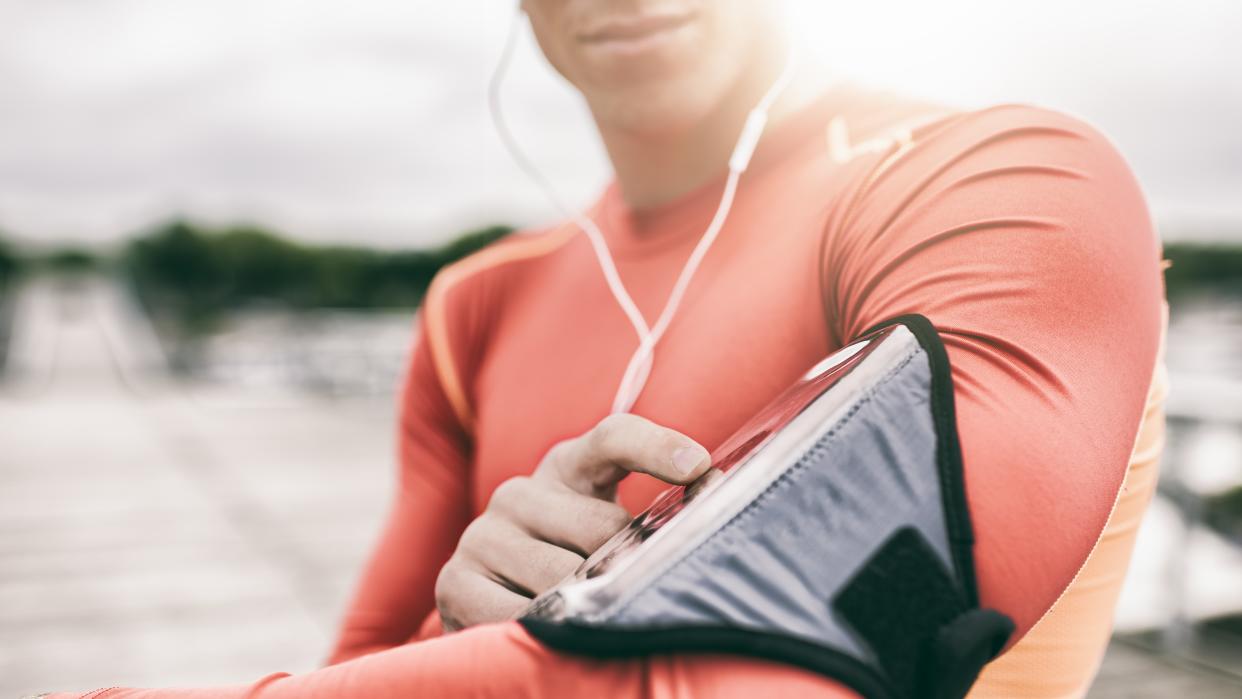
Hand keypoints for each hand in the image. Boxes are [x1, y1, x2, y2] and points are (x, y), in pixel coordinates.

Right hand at [435, 413, 711, 631]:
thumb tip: (709, 507)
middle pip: (601, 527)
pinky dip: (545, 632)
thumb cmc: (572, 565)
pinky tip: (550, 635)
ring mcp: (482, 536)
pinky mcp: (455, 583)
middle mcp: (518, 493)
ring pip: (563, 576)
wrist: (490, 606)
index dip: (657, 446)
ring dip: (586, 604)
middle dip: (626, 564)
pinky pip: (519, 615)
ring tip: (593, 617)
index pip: (614, 438)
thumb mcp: (611, 531)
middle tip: (635, 590)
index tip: (699, 466)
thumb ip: (655, 517)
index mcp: (568, 468)